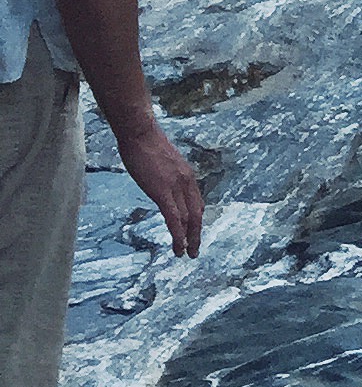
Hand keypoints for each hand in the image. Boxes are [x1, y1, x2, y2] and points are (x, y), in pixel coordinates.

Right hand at [117, 116, 204, 256]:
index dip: (196, 220)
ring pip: (188, 219)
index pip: (196, 202)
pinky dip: (178, 235)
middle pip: (197, 213)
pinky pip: (174, 218)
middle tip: (195, 250)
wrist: (139, 132)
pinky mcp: (163, 192)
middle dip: (197, 233)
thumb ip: (164, 173)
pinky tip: (179, 247)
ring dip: (188, 239)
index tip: (194, 232)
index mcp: (187, 174)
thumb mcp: (161, 161)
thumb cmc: (145, 143)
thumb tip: (158, 180)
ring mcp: (176, 187)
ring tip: (187, 254)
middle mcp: (187, 181)